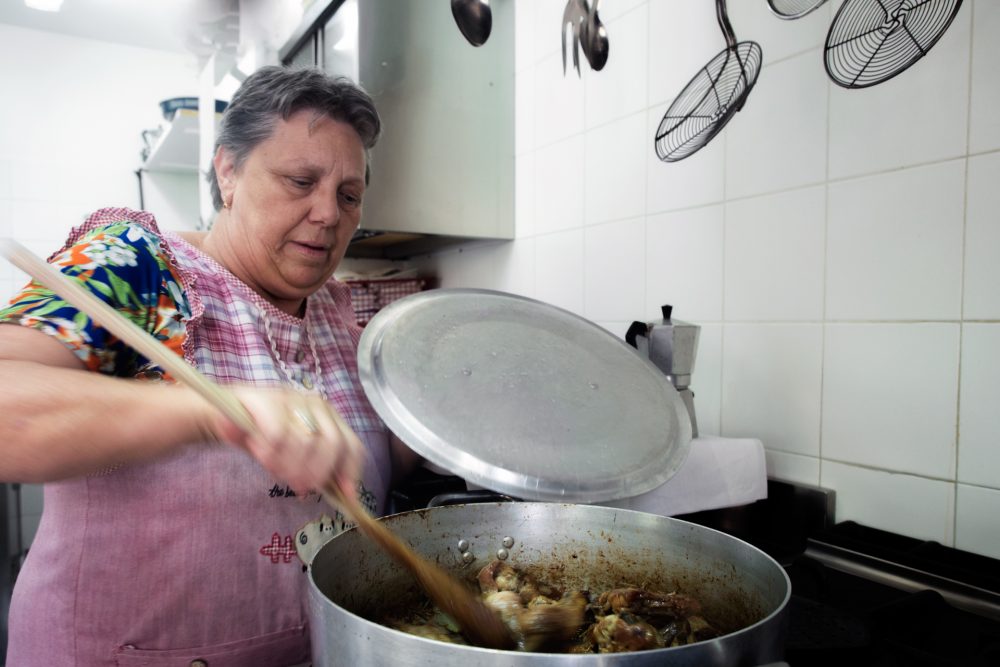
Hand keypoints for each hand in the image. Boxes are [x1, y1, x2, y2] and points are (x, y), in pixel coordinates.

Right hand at [211, 386, 364, 497]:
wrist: (224, 416)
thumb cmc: (265, 438)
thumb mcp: (295, 456)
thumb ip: (318, 469)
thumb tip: (347, 494)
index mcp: (329, 417)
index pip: (352, 445)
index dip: (350, 472)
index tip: (345, 495)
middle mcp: (316, 404)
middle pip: (332, 444)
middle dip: (315, 473)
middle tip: (298, 487)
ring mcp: (292, 398)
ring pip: (305, 441)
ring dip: (288, 465)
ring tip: (273, 468)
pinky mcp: (266, 399)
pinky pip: (277, 434)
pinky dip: (269, 452)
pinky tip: (259, 453)